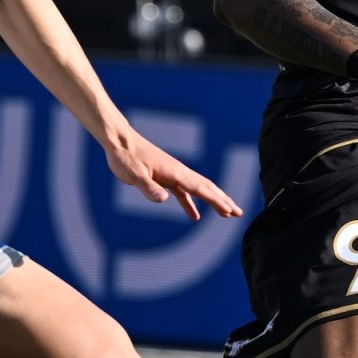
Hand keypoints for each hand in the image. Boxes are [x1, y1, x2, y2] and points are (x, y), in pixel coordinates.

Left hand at [102, 129, 242, 220]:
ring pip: (198, 189)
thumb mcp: (134, 174)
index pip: (201, 189)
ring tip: (227, 214)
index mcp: (175, 172)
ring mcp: (172, 174)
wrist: (119, 140)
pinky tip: (195, 216)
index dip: (217, 201)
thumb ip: (148, 187)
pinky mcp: (164, 177)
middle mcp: (178, 172)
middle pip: (207, 188)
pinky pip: (183, 192)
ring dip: (213, 201)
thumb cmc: (125, 157)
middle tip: (239, 213)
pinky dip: (192, 203)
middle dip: (223, 201)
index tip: (231, 211)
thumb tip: (164, 199)